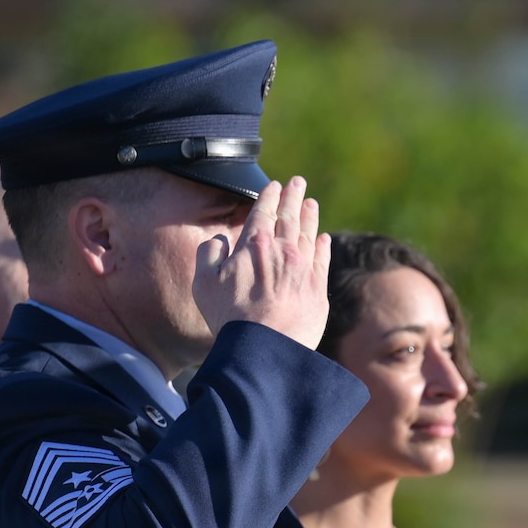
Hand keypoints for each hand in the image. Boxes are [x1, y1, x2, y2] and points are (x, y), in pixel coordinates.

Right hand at [192, 177, 331, 348]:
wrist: (265, 346)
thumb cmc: (229, 316)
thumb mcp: (204, 282)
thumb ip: (209, 253)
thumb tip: (219, 239)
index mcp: (253, 244)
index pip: (263, 212)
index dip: (268, 196)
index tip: (273, 185)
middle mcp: (282, 251)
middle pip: (289, 217)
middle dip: (293, 196)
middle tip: (298, 181)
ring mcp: (303, 268)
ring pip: (309, 234)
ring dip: (310, 216)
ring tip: (311, 202)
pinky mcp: (318, 288)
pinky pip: (322, 260)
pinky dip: (323, 246)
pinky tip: (323, 238)